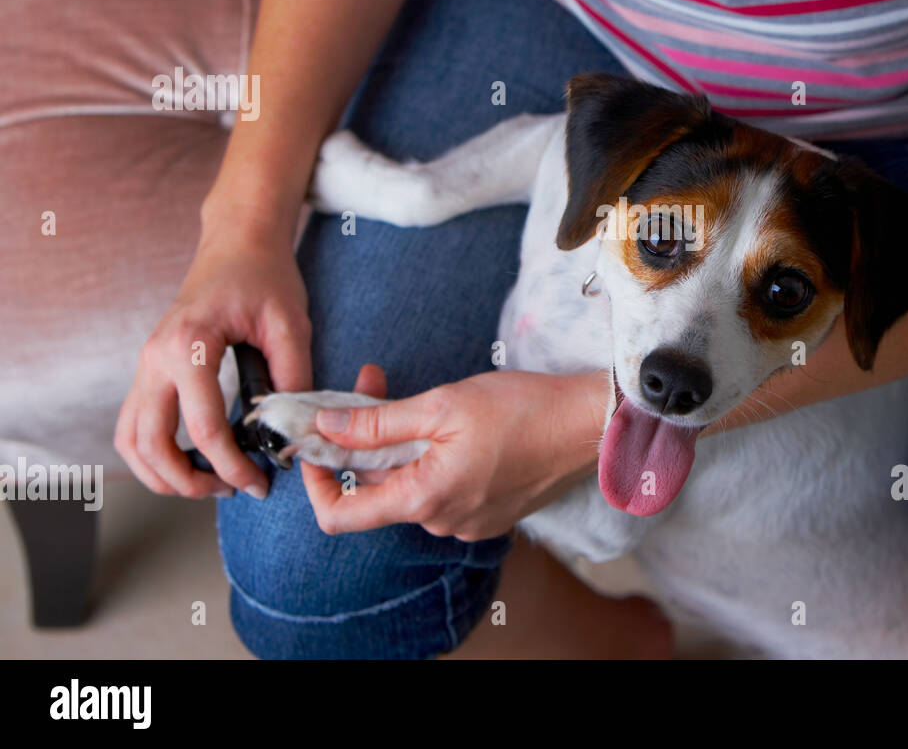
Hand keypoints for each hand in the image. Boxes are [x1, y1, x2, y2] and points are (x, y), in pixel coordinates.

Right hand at [115, 228, 310, 499]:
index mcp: (189, 345)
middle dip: (186, 481)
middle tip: (229, 490)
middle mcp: (155, 357)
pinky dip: (154, 452)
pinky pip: (135, 423)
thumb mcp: (290, 324)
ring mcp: (146, 363)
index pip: (202, 427)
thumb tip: (291, 432)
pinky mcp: (150, 368)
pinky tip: (192, 460)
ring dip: (162, 472)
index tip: (258, 484)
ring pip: (130, 439)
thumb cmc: (264, 275)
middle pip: (149, 443)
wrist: (237, 242)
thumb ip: (292, 378)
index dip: (231, 465)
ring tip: (209, 482)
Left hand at [300, 367, 607, 540]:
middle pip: (377, 490)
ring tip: (421, 398)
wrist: (591, 425)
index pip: (341, 515)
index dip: (316, 478)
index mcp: (425, 499)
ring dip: (401, 444)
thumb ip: (377, 423)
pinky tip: (454, 424)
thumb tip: (324, 427)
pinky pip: (442, 489)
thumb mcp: (442, 405)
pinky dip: (432, 457)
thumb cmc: (525, 409)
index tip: (317, 438)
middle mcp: (442, 522)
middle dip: (365, 440)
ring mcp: (468, 522)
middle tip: (372, 385)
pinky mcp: (489, 512)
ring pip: (411, 485)